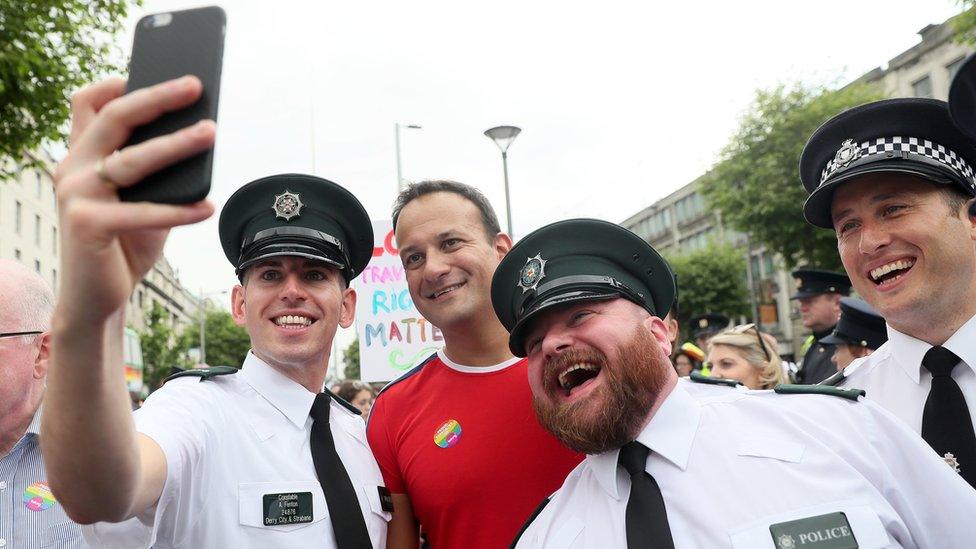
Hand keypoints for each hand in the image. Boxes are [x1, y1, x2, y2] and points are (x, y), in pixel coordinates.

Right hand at [53, 76, 215, 322]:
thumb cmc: (126, 244)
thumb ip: (163, 174)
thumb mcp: (146, 201)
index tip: (156, 71)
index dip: (118, 83)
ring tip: (211, 133)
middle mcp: (71, 168)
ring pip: (133, 159)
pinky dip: (179, 210)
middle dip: (157, 97)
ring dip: (176, 144)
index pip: (89, 104)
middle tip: (196, 86)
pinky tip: (207, 207)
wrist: (100, 296)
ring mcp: (76, 195)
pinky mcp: (87, 225)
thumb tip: (202, 137)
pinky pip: (143, 212)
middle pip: (114, 117)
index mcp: (82, 157)